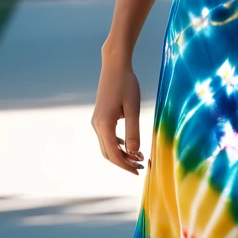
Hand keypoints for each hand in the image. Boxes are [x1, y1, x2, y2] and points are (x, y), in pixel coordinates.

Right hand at [91, 55, 143, 173]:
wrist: (114, 67)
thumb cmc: (126, 84)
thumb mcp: (133, 108)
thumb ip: (133, 131)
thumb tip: (134, 152)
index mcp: (104, 124)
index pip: (114, 154)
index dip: (126, 165)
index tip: (139, 171)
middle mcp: (97, 125)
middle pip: (108, 154)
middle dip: (124, 163)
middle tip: (140, 167)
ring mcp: (96, 122)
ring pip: (106, 147)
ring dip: (121, 155)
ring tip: (138, 157)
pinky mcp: (100, 118)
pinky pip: (106, 138)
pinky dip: (117, 145)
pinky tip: (130, 146)